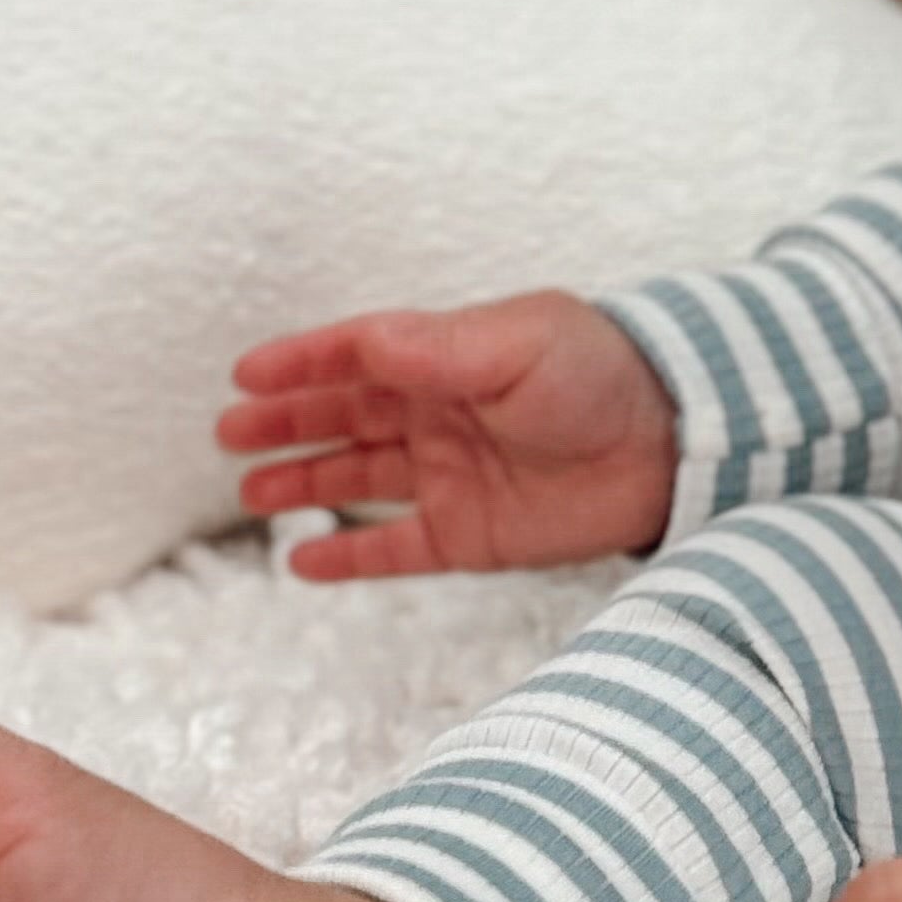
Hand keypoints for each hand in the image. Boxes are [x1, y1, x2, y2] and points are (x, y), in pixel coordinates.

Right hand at [216, 291, 679, 581]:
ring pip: (359, 479)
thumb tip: (355, 340)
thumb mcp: (518, 346)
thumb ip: (434, 349)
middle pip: (347, 416)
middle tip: (227, 432)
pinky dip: (349, 556)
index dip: (303, 362)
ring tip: (250, 492)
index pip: (360, 353)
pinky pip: (394, 548)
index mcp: (453, 356)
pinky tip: (302, 561)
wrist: (673, 449)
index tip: (244, 373)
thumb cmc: (605, 376)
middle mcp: (444, 413)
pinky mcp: (471, 534)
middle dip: (287, 422)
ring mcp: (454, 475)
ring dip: (305, 482)